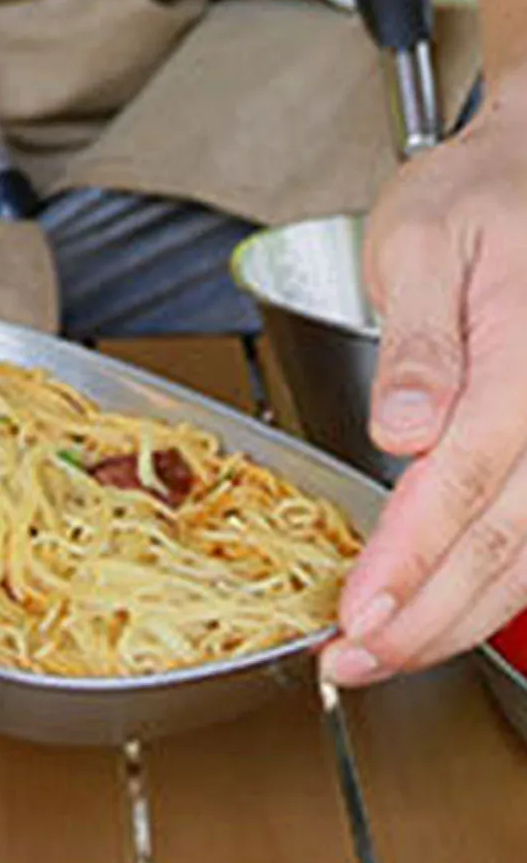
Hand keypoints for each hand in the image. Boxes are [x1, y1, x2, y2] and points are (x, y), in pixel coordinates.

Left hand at [323, 105, 526, 684]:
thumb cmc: (481, 198)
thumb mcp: (427, 243)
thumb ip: (421, 344)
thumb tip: (405, 432)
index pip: (464, 484)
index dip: (409, 561)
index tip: (356, 616)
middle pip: (508, 542)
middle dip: (427, 616)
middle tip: (356, 665)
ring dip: (462, 616)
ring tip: (389, 656)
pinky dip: (502, 585)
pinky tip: (450, 612)